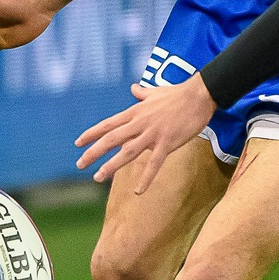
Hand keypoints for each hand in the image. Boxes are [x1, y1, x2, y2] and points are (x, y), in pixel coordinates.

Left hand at [74, 75, 218, 193]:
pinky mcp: (168, 142)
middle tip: (80, 164)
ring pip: (127, 152)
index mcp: (136, 112)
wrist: (200, 94)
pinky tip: (138, 191)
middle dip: (94, 152)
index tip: (78, 143)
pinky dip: (146, 178)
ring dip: (111, 165)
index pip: (108, 124)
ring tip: (97, 177)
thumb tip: (133, 88)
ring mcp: (153, 133)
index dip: (92, 134)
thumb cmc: (178, 93)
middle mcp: (140, 123)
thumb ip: (141, 93)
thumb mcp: (155, 91)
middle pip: (111, 139)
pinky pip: (154, 163)